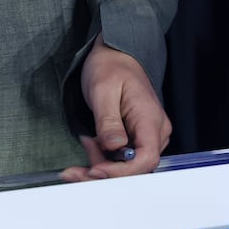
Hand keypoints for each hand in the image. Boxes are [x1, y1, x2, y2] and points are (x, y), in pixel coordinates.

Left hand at [61, 39, 168, 182]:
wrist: (114, 55)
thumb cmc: (110, 67)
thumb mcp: (103, 90)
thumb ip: (109, 121)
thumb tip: (113, 147)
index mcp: (150, 119)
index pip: (147, 158)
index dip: (122, 171)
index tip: (96, 169)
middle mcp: (154, 132)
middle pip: (135, 167)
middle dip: (104, 173)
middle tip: (74, 172)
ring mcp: (145, 136)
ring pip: (126, 166)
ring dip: (99, 166)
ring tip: (82, 146)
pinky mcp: (134, 138)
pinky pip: (121, 157)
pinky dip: (102, 158)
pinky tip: (89, 145)